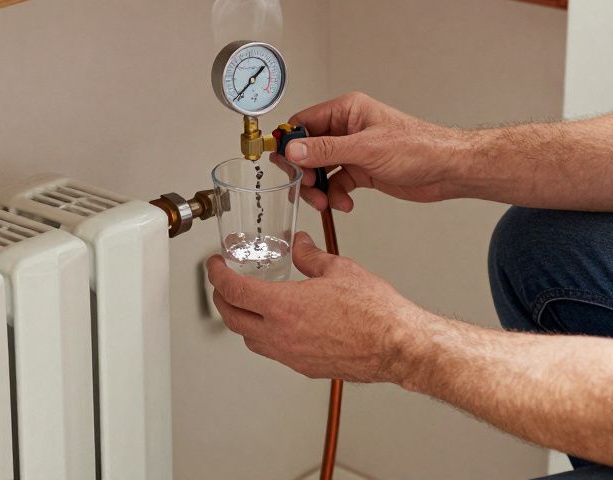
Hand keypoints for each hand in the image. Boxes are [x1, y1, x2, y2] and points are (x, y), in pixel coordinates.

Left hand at [206, 232, 425, 382]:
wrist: (397, 345)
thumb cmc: (375, 312)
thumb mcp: (338, 269)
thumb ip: (310, 256)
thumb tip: (300, 245)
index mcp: (283, 306)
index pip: (233, 290)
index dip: (217, 275)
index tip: (215, 266)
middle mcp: (280, 335)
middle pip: (232, 319)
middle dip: (221, 299)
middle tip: (222, 285)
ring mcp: (291, 355)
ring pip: (250, 340)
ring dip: (242, 321)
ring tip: (247, 305)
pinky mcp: (304, 367)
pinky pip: (273, 352)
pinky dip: (265, 336)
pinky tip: (278, 326)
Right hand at [287, 92, 465, 211]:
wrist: (446, 170)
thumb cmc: (419, 147)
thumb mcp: (366, 148)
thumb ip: (326, 150)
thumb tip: (294, 149)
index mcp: (347, 111)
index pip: (304, 122)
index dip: (290, 142)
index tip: (284, 162)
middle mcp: (348, 129)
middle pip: (308, 149)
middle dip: (305, 171)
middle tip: (307, 186)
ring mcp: (354, 151)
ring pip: (320, 170)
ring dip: (319, 188)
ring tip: (325, 201)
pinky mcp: (362, 171)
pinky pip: (336, 183)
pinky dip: (336, 196)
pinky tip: (344, 203)